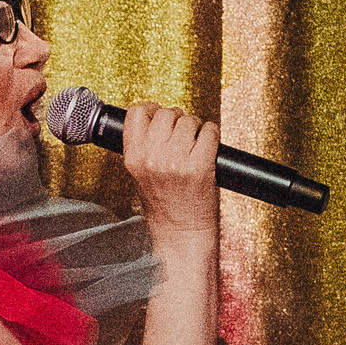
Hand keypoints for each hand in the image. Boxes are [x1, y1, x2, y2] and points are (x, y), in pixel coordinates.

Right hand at [121, 103, 222, 242]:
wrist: (181, 234)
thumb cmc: (164, 206)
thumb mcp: (140, 175)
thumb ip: (144, 147)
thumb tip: (158, 116)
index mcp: (133, 157)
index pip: (136, 113)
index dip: (151, 110)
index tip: (159, 115)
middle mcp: (152, 157)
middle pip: (166, 113)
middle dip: (176, 118)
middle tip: (182, 133)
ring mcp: (177, 161)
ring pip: (188, 120)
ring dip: (195, 127)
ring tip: (196, 143)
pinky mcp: (200, 166)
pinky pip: (209, 131)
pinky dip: (212, 133)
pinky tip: (209, 145)